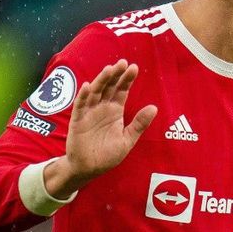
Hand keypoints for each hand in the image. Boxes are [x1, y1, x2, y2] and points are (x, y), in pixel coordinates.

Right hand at [45, 60, 156, 197]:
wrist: (88, 168)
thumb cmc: (107, 154)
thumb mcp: (127, 139)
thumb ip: (139, 124)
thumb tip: (154, 107)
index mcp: (115, 110)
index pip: (122, 90)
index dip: (127, 79)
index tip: (134, 67)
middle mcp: (102, 108)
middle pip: (109, 87)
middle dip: (115, 75)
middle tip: (122, 62)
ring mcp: (89, 112)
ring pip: (95, 92)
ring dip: (101, 81)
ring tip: (109, 70)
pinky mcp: (77, 120)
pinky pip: (80, 106)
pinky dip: (83, 96)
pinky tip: (88, 86)